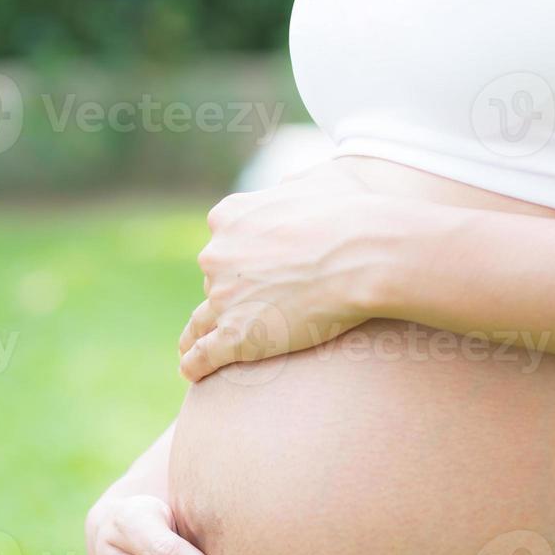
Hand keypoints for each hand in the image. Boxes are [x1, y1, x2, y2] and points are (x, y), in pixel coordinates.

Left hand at [178, 161, 393, 381]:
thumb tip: (289, 188)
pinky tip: (192, 373)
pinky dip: (195, 364)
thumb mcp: (317, 180)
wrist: (364, 255)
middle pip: (215, 279)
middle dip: (228, 291)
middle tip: (250, 308)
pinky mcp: (235, 336)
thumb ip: (293, 186)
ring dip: (196, 333)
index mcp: (229, 216)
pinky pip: (203, 355)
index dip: (236, 256)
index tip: (247, 269)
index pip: (222, 239)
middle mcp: (216, 255)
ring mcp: (223, 298)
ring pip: (201, 320)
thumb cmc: (351, 215)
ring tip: (190, 348)